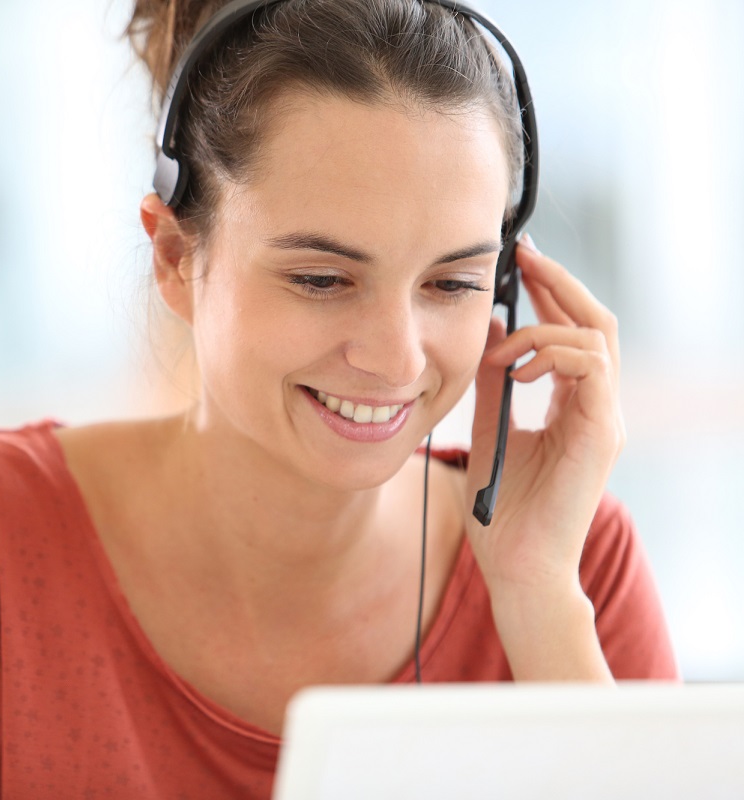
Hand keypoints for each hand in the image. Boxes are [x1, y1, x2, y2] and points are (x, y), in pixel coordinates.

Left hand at [466, 236, 624, 599]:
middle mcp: (596, 408)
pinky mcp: (601, 434)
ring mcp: (604, 420)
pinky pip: (591, 369)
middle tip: (522, 255)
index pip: (571, 333)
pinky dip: (553, 355)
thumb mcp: (487, 431)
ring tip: (506, 346)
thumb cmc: (503, 511)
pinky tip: (518, 370)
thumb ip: (491, 384)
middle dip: (558, 284)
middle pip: (594, 324)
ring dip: (546, 326)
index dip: (549, 293)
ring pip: (596, 339)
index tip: (518, 262)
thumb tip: (490, 331)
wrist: (518, 566)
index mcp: (572, 406)